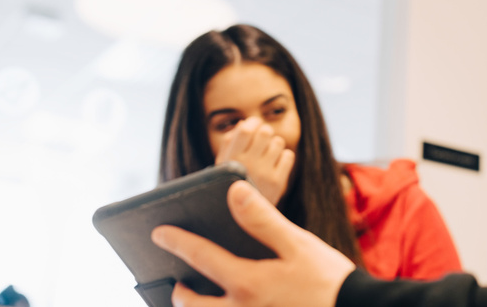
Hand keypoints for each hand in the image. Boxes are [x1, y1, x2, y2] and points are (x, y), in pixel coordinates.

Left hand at [151, 180, 355, 306]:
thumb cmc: (328, 279)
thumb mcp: (298, 242)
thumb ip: (262, 218)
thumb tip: (234, 190)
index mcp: (248, 282)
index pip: (201, 257)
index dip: (177, 241)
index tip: (158, 231)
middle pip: (194, 306)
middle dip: (180, 292)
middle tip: (177, 280)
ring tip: (198, 295)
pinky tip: (232, 303)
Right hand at [215, 117, 294, 204]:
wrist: (241, 219)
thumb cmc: (229, 188)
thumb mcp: (221, 166)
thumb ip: (229, 143)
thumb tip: (243, 123)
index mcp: (231, 160)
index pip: (246, 130)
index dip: (252, 122)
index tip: (253, 124)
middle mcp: (248, 166)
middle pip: (265, 132)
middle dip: (264, 132)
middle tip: (261, 140)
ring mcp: (265, 174)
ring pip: (278, 142)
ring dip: (274, 144)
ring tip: (267, 155)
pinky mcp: (278, 183)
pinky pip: (288, 156)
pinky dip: (283, 157)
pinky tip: (275, 164)